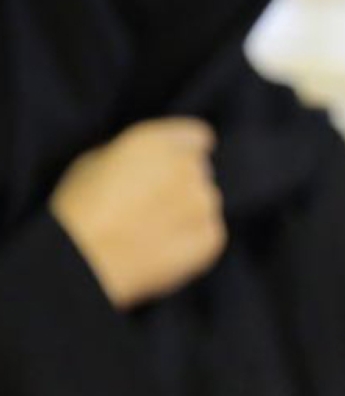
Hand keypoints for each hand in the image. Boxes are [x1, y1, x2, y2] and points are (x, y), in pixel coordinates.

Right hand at [50, 118, 225, 309]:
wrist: (88, 258)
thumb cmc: (81, 208)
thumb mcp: (98, 159)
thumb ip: (138, 155)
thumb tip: (152, 162)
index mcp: (159, 141)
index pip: (196, 137)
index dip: (185, 150)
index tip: (174, 163)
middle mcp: (190, 168)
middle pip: (199, 172)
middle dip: (182, 183)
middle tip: (153, 203)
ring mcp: (205, 204)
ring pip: (204, 203)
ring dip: (188, 211)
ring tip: (153, 229)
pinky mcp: (213, 237)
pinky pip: (208, 233)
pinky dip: (191, 239)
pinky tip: (162, 247)